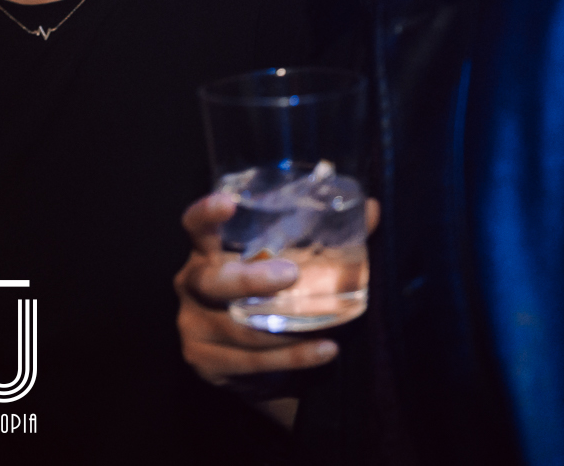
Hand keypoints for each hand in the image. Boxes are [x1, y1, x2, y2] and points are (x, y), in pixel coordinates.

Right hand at [175, 191, 378, 384]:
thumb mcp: (285, 264)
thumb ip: (322, 239)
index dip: (206, 214)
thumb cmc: (265, 297)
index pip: (195, 227)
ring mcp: (194, 327)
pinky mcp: (205, 362)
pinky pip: (251, 362)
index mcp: (206, 253)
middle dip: (249, 279)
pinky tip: (324, 351)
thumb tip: (371, 210)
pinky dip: (291, 358)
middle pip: (211, 282)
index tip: (228, 201)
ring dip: (283, 329)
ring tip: (325, 324)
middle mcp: (192, 286)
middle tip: (291, 274)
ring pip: (237, 329)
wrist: (245, 359)